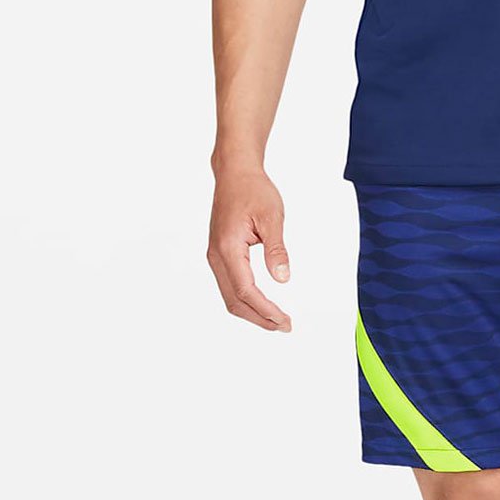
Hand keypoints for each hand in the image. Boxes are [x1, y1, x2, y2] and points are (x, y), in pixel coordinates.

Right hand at [207, 159, 292, 330]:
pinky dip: (246, 300)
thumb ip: (276, 249)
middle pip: (234, 300)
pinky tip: (262, 303)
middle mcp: (216, 256)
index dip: (265, 309)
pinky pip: (230, 285)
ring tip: (276, 319)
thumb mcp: (272, 217)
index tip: (284, 320)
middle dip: (259, 317)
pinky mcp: (220, 254)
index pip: (246, 290)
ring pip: (230, 296)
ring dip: (252, 311)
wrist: (234, 173)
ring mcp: (215, 256)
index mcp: (228, 247)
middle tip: (284, 326)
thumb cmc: (253, 190)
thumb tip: (283, 278)